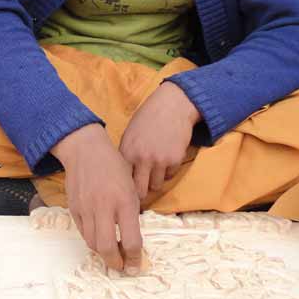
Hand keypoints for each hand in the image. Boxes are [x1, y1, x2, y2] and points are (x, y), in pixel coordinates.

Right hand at [51, 123, 142, 271]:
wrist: (85, 150)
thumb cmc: (113, 167)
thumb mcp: (131, 187)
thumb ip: (131, 213)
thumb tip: (132, 240)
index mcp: (124, 201)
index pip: (131, 240)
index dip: (135, 258)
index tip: (136, 265)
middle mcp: (104, 207)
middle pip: (107, 247)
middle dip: (115, 263)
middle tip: (121, 267)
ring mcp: (86, 208)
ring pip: (92, 243)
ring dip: (103, 253)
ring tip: (111, 254)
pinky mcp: (74, 208)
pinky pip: (83, 232)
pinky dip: (92, 239)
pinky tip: (99, 237)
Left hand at [119, 81, 199, 198]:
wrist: (172, 105)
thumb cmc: (148, 117)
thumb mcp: (130, 133)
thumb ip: (127, 154)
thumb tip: (123, 177)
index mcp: (126, 151)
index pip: (122, 180)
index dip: (125, 187)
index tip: (126, 191)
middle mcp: (141, 158)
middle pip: (139, 192)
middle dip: (140, 193)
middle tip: (141, 190)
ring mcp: (159, 160)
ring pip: (156, 186)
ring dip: (155, 181)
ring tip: (154, 170)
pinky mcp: (175, 160)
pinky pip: (170, 176)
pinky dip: (168, 171)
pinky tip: (166, 158)